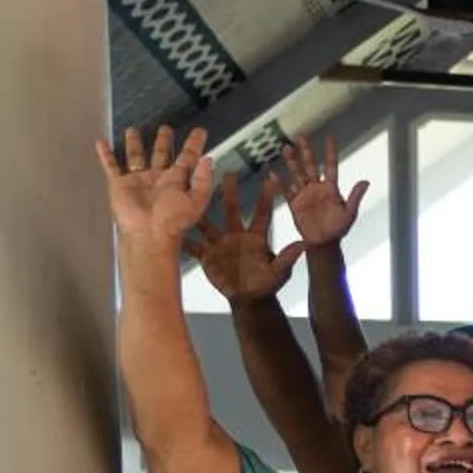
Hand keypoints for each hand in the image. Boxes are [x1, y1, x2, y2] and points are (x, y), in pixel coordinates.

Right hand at [98, 125, 217, 244]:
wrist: (148, 233)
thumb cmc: (173, 220)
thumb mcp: (195, 201)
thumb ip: (203, 180)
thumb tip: (209, 159)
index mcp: (177, 180)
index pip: (187, 157)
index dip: (194, 144)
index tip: (201, 131)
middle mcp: (158, 177)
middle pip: (161, 154)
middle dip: (163, 141)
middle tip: (166, 128)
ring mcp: (138, 179)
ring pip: (136, 156)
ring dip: (134, 143)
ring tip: (132, 129)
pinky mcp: (120, 183)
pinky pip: (111, 166)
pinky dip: (105, 155)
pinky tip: (101, 142)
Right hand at [179, 171, 308, 301]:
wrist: (250, 299)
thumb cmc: (267, 284)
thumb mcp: (280, 272)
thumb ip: (288, 257)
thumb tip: (303, 245)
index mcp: (256, 238)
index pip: (262, 214)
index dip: (266, 198)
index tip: (270, 178)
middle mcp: (237, 236)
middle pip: (232, 210)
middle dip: (229, 192)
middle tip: (226, 173)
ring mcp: (220, 244)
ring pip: (208, 223)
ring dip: (198, 210)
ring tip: (188, 192)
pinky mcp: (207, 256)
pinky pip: (192, 246)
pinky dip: (182, 239)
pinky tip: (169, 228)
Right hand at [276, 134, 369, 246]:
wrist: (324, 243)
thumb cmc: (339, 229)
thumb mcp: (350, 213)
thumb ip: (355, 197)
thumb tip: (366, 181)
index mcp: (331, 188)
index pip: (331, 166)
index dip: (330, 152)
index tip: (329, 137)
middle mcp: (317, 187)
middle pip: (311, 165)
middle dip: (306, 151)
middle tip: (301, 135)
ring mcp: (305, 194)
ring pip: (297, 173)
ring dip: (291, 161)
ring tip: (286, 147)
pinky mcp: (294, 203)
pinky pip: (285, 191)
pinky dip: (279, 183)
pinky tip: (272, 174)